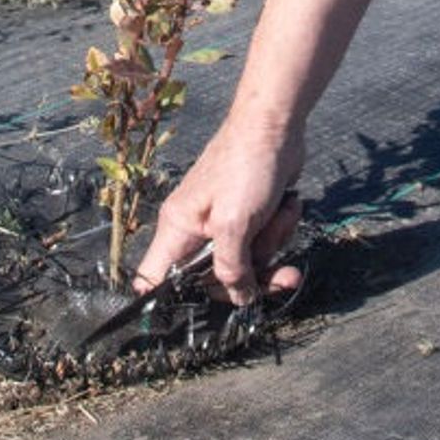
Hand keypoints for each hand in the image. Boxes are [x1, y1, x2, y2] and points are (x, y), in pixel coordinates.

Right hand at [136, 115, 307, 306]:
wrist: (276, 124)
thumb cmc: (246, 166)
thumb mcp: (235, 223)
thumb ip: (232, 267)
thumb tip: (240, 298)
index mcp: (177, 230)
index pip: (152, 279)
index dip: (164, 302)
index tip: (196, 315)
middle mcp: (195, 230)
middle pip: (213, 280)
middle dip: (253, 276)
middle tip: (281, 276)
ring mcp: (222, 224)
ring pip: (246, 262)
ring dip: (273, 244)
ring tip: (281, 214)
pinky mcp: (248, 216)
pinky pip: (263, 243)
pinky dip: (280, 228)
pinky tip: (287, 206)